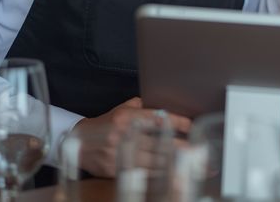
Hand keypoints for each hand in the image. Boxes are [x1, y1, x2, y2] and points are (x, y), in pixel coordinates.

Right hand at [71, 97, 190, 176]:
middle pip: (159, 142)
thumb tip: (166, 106)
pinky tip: (174, 174)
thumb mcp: (122, 110)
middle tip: (200, 149)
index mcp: (128, 118)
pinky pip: (144, 173)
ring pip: (154, 161)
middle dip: (182, 147)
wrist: (79, 143)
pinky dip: (160, 173)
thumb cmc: (106, 124)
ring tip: (193, 164)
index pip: (157, 119)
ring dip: (175, 163)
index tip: (191, 125)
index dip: (176, 122)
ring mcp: (121, 154)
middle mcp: (125, 135)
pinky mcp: (117, 170)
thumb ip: (144, 106)